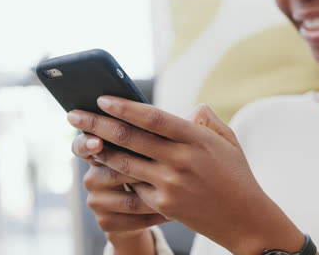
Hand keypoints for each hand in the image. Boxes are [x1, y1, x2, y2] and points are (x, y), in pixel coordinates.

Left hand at [67, 96, 304, 254]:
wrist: (246, 219)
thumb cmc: (236, 175)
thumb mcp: (227, 141)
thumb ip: (205, 120)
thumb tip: (187, 109)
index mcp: (196, 138)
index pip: (152, 117)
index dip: (123, 107)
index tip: (101, 99)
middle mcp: (180, 159)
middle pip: (129, 138)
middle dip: (95, 124)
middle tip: (72, 115)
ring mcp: (170, 184)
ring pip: (124, 163)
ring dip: (99, 150)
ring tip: (80, 140)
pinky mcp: (164, 205)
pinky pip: (134, 186)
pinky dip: (118, 175)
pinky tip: (103, 165)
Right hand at [71, 133, 167, 253]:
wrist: (142, 210)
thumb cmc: (147, 169)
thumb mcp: (143, 150)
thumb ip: (141, 133)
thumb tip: (154, 107)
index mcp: (95, 154)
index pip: (81, 146)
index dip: (87, 144)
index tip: (97, 143)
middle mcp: (91, 177)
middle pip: (114, 172)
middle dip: (142, 170)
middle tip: (165, 167)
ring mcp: (96, 201)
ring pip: (129, 200)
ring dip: (156, 198)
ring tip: (177, 194)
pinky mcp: (105, 222)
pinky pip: (134, 221)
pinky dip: (155, 217)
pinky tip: (171, 213)